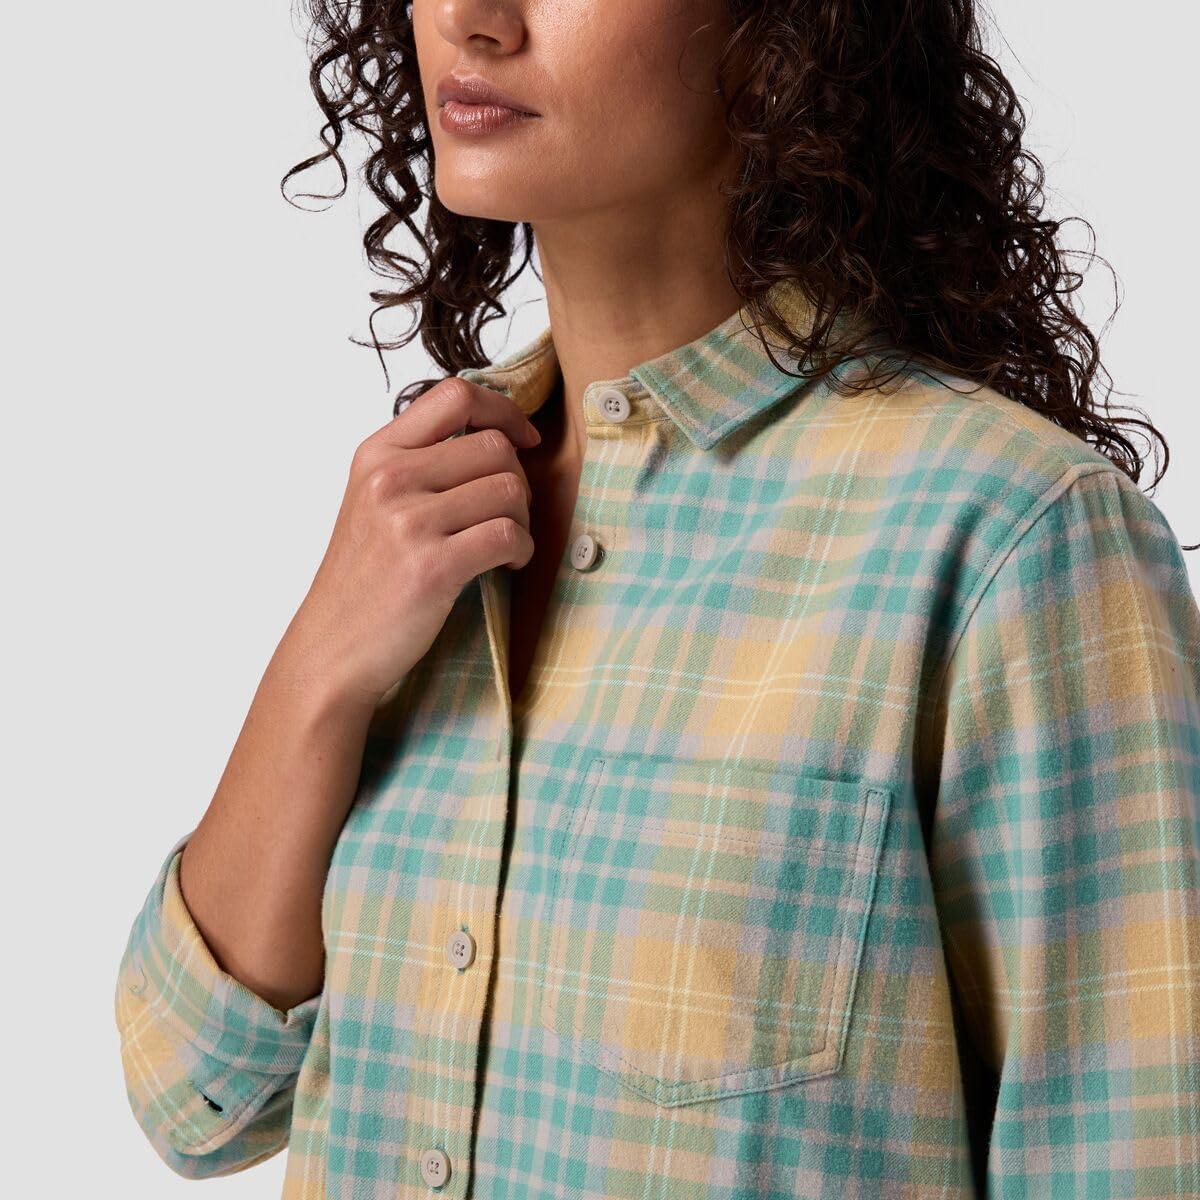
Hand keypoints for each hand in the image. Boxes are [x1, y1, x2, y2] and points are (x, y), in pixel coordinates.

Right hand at [275, 377, 540, 711]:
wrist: (332, 649)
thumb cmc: (364, 579)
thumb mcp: (373, 502)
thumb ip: (420, 463)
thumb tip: (498, 437)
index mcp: (376, 454)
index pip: (456, 396)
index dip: (505, 411)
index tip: (525, 439)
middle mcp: (390, 478)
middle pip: (496, 447)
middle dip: (519, 481)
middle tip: (508, 515)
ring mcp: (409, 522)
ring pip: (509, 491)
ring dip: (522, 520)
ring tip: (504, 544)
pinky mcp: (434, 566)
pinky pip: (509, 535)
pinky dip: (521, 551)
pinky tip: (506, 564)